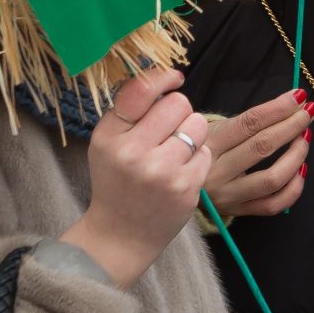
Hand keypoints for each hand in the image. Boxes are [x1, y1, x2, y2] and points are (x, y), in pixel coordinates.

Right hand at [59, 69, 210, 288]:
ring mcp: (162, 172)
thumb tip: (162, 78)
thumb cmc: (117, 182)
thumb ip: (128, 112)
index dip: (162, 78)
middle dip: (178, 112)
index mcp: (109, 137)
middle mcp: (133, 153)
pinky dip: (198, 159)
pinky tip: (181, 172)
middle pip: (178, 103)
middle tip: (168, 131)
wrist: (121, 234)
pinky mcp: (186, 187)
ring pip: (197, 124)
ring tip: (175, 152)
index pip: (141, 90)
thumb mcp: (107, 144)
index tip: (174, 79)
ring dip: (191, 134)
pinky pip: (206, 152)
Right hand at [205, 89, 313, 217]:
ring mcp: (227, 195)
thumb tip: (292, 103)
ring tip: (305, 138)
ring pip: (272, 179)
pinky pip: (273, 205)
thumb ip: (247, 121)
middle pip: (262, 146)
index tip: (298, 96)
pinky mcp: (237, 211)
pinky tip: (301, 170)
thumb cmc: (206, 148)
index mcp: (208, 144)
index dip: (277, 108)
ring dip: (296, 156)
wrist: (181, 182)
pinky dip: (293, 188)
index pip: (249, 123)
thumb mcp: (214, 129)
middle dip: (291, 126)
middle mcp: (215, 171)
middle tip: (307, 113)